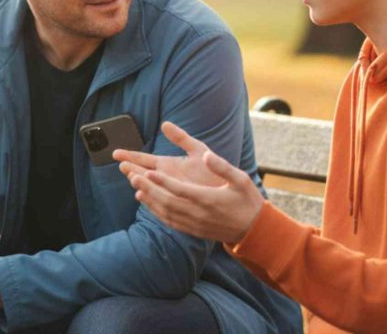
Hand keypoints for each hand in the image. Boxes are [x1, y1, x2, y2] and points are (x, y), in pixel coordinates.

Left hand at [117, 126, 264, 243]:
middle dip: (149, 188)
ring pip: (166, 212)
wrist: (254, 230)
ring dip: (149, 200)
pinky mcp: (192, 230)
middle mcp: (199, 214)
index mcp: (209, 199)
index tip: (148, 172)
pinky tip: (147, 203)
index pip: (181, 190)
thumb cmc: (247, 201)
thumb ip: (222, 167)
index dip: (163, 182)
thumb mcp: (241, 179)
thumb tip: (207, 155)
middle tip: (132, 175)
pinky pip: (170, 221)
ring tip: (135, 187)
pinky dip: (156, 212)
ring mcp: (194, 224)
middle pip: (168, 201)